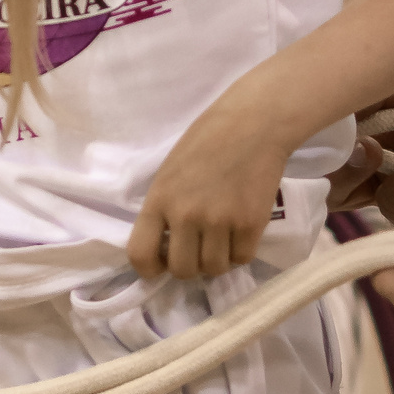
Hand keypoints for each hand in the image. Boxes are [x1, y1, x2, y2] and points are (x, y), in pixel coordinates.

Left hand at [129, 98, 294, 280]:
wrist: (253, 123)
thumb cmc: (208, 140)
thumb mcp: (170, 172)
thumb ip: (165, 207)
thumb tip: (166, 245)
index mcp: (159, 199)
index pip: (140, 255)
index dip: (150, 269)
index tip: (161, 265)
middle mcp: (186, 215)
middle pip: (182, 270)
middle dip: (190, 266)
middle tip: (199, 250)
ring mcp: (219, 221)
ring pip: (214, 269)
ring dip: (218, 259)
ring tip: (223, 239)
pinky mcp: (250, 224)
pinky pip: (242, 258)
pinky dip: (242, 251)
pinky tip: (241, 232)